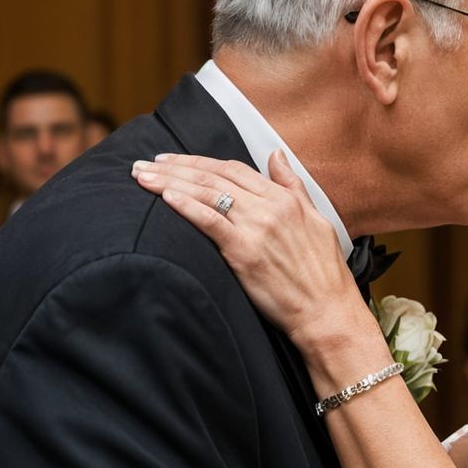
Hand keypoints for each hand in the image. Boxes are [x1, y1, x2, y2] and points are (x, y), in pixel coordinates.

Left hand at [131, 151, 364, 346]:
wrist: (327, 313)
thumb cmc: (324, 274)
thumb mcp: (318, 220)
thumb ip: (293, 185)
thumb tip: (276, 154)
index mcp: (285, 198)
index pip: (234, 168)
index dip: (199, 161)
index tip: (172, 160)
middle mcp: (270, 207)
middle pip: (213, 176)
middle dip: (174, 167)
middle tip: (142, 164)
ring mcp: (256, 228)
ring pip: (206, 194)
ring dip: (169, 182)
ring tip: (140, 177)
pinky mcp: (245, 253)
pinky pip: (210, 222)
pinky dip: (186, 206)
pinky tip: (165, 197)